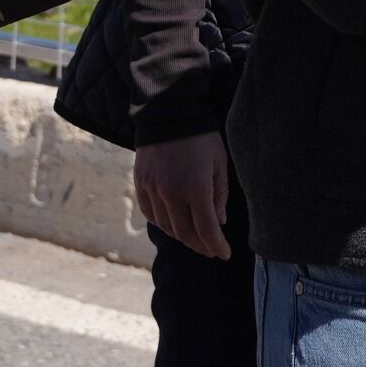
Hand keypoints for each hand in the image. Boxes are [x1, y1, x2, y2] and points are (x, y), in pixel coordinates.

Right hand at [134, 132, 232, 257]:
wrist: (170, 112)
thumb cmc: (202, 137)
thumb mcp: (219, 163)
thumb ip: (220, 195)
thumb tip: (219, 222)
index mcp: (195, 188)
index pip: (206, 230)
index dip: (217, 246)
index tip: (225, 254)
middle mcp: (171, 193)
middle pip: (185, 234)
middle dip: (201, 246)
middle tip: (211, 250)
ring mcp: (153, 190)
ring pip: (167, 227)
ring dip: (182, 237)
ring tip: (195, 239)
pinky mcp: (141, 184)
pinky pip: (151, 214)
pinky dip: (163, 224)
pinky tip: (173, 225)